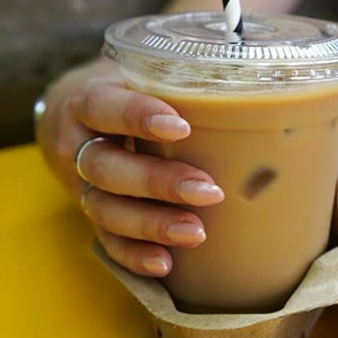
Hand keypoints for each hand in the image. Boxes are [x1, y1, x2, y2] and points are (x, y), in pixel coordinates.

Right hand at [35, 58, 223, 276]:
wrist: (75, 117)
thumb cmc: (126, 90)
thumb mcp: (142, 73)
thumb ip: (182, 80)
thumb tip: (263, 88)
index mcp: (88, 101)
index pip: (104, 107)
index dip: (138, 118)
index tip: (181, 128)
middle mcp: (77, 145)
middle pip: (107, 168)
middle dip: (157, 182)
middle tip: (208, 191)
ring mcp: (80, 185)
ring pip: (104, 209)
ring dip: (150, 224)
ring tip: (196, 232)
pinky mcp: (90, 215)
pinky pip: (106, 242)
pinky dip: (134, 256)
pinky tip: (166, 264)